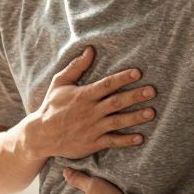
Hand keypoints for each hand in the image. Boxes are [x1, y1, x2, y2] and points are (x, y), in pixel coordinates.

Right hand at [23, 46, 156, 159]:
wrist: (41, 135)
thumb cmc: (51, 106)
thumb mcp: (59, 83)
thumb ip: (76, 67)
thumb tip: (90, 50)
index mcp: (83, 95)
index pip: (107, 84)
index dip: (123, 78)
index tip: (138, 73)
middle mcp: (90, 111)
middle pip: (117, 102)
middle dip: (135, 96)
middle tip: (152, 91)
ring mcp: (92, 128)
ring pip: (118, 121)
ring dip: (135, 117)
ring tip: (151, 113)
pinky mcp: (93, 143)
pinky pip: (112, 141)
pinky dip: (126, 140)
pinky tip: (139, 138)